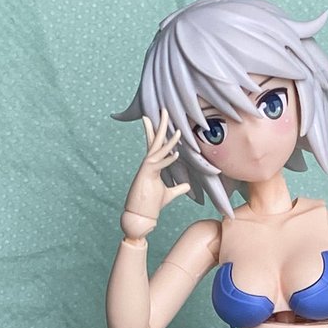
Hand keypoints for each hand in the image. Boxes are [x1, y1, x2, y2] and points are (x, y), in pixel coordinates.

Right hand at [121, 108, 190, 239]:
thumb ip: (178, 188)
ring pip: (157, 150)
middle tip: (164, 109)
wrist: (140, 218)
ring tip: (178, 131)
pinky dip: (167, 159)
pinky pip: (158, 165)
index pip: (154, 144)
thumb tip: (187, 185)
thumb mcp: (169, 194)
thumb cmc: (151, 205)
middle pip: (155, 140)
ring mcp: (146, 169)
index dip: (155, 130)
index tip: (155, 115)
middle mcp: (148, 164)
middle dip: (161, 125)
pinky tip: (176, 154)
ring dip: (168, 141)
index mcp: (152, 165)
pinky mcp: (146, 176)